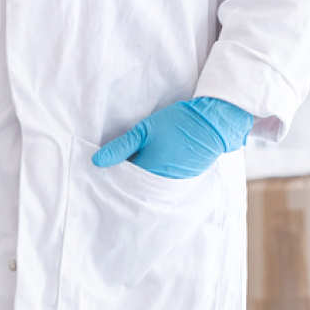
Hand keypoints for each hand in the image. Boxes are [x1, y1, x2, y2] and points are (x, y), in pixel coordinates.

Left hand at [92, 96, 253, 179]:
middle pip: (136, 185)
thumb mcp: (145, 130)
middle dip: (126, 176)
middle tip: (120, 162)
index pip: (122, 179)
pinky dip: (158, 174)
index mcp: (147, 174)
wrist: (213, 124)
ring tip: (138, 161)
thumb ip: (120, 147)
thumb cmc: (177, 124)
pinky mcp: (185, 179)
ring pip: (150, 183)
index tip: (105, 164)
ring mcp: (174, 183)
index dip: (113, 170)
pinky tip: (157, 160)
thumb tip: (96, 161)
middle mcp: (159, 185)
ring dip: (143, 175)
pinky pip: (164, 181)